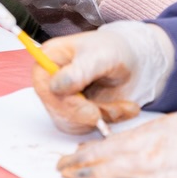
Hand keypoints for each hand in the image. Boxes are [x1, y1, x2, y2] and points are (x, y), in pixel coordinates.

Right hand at [34, 21, 174, 134]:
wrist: (132, 60)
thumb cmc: (113, 49)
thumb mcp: (100, 56)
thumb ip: (79, 71)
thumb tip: (55, 87)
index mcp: (49, 58)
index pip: (44, 87)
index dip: (64, 103)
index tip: (92, 111)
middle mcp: (51, 80)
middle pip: (56, 110)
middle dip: (88, 114)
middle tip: (114, 110)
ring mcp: (62, 98)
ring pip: (72, 123)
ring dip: (102, 117)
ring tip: (123, 105)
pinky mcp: (75, 112)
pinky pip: (85, 127)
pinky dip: (107, 121)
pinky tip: (122, 109)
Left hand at [57, 110, 176, 177]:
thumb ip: (162, 142)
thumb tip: (139, 154)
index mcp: (163, 129)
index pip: (118, 141)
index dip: (94, 149)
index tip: (76, 153)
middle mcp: (161, 145)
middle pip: (113, 155)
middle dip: (84, 163)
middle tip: (61, 167)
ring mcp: (170, 165)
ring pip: (121, 172)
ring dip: (95, 174)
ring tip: (71, 175)